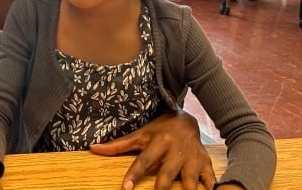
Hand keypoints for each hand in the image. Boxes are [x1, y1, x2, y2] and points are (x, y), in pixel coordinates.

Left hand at [89, 110, 215, 189]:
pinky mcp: (206, 165)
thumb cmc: (159, 130)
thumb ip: (118, 145)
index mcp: (158, 143)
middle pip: (166, 174)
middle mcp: (175, 151)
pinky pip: (210, 181)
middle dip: (161, 188)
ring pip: (189, 180)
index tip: (126, 188)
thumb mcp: (140, 134)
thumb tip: (93, 148)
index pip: (143, 161)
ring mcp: (192, 159)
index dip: (134, 174)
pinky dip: (209, 189)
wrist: (187, 120)